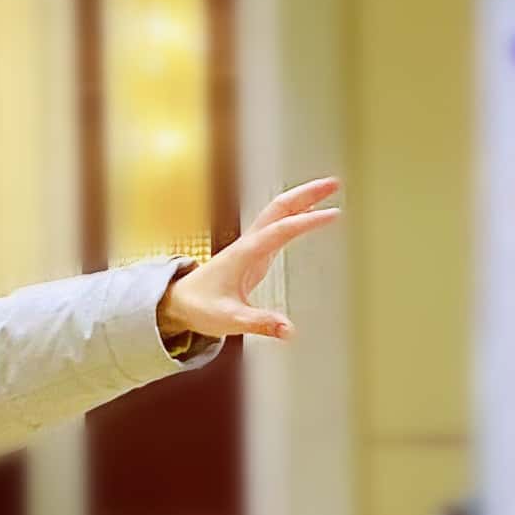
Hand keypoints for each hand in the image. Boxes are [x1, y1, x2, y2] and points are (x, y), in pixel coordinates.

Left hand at [163, 178, 342, 344]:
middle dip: (308, 193)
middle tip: (334, 184)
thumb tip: (288, 331)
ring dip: (303, 198)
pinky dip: (295, 212)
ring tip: (329, 191)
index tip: (334, 214)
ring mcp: (252, 245)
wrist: (180, 302)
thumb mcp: (230, 320)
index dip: (309, 221)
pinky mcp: (254, 251)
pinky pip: (277, 223)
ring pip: (279, 211)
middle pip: (281, 207)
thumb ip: (260, 324)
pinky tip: (308, 213)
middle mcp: (250, 243)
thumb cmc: (201, 307)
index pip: (283, 229)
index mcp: (246, 253)